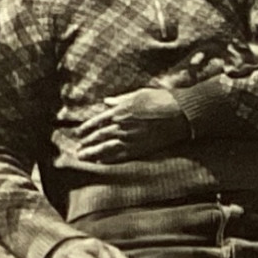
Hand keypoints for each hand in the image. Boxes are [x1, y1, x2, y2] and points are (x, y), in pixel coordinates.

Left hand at [74, 87, 189, 162]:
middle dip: (87, 143)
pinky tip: (100, 163)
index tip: (78, 134)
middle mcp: (122, 125)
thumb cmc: (161, 100)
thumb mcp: (139, 94)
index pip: (98, 121)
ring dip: (92, 153)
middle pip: (99, 136)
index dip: (86, 128)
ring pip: (106, 148)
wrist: (179, 114)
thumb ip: (120, 99)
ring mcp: (130, 138)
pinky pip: (120, 156)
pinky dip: (108, 160)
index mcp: (121, 110)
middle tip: (77, 150)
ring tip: (82, 158)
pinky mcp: (139, 148)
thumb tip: (107, 102)